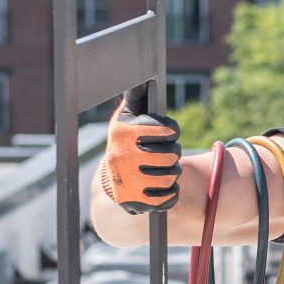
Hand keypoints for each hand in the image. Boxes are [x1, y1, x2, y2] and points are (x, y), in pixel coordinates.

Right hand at [96, 98, 181, 213]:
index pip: (169, 129)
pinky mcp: (135, 204)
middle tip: (164, 153)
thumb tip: (145, 79)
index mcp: (121, 133)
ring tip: (160, 168)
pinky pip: (170, 197)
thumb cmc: (127, 141)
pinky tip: (159, 186)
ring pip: (173, 176)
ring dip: (172, 173)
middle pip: (172, 154)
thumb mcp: (127, 117)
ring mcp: (127, 183)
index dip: (171, 131)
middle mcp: (121, 158)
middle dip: (172, 153)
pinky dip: (170, 192)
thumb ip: (137, 97)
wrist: (111, 180)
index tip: (167, 132)